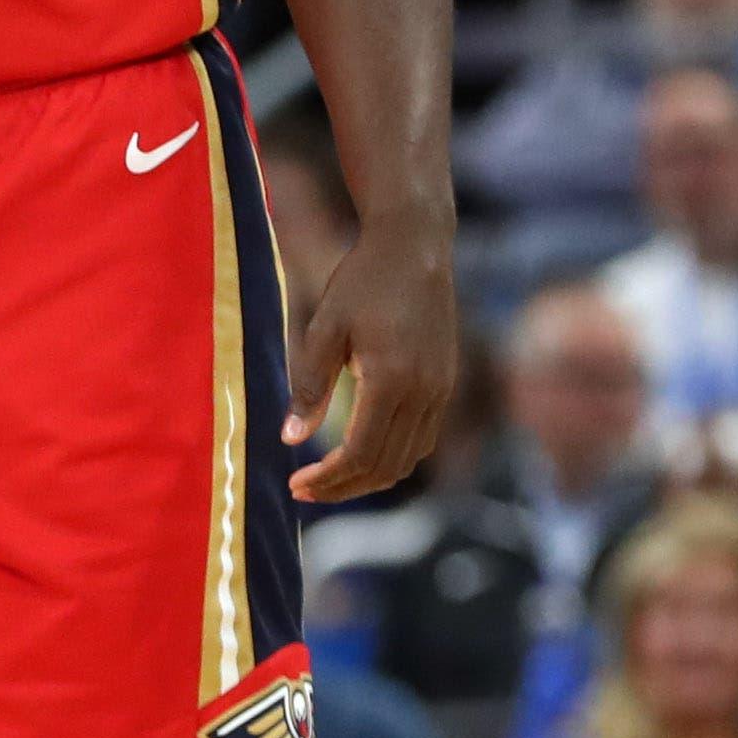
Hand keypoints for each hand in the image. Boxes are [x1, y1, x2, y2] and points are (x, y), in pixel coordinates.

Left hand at [283, 214, 456, 503]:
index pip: (359, 453)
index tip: (294, 484)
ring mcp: (441, 389)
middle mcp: (424, 392)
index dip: (327, 478)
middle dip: (343, 487)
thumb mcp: (324, 328)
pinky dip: (393, 456)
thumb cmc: (361, 280)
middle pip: (386, 466)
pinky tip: (363, 450)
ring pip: (409, 459)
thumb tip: (291, 440)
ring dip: (369, 477)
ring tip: (330, 478)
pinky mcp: (446, 382)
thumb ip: (308, 385)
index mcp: (391, 380)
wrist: (414, 246)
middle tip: (304, 491)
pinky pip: (422, 437)